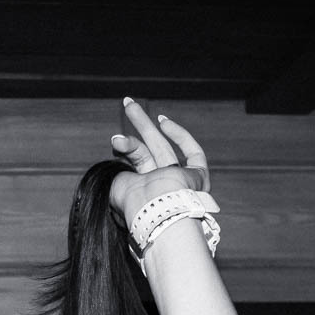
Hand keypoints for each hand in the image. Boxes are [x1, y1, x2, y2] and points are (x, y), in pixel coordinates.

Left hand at [108, 97, 210, 228]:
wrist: (157, 211)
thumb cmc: (134, 203)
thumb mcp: (116, 183)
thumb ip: (117, 166)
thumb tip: (118, 144)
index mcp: (141, 196)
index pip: (134, 167)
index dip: (126, 149)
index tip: (115, 140)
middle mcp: (160, 190)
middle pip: (148, 153)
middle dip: (137, 129)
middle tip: (126, 104)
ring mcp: (181, 184)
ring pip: (164, 149)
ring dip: (147, 126)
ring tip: (129, 105)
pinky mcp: (199, 178)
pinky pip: (194, 154)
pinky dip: (181, 136)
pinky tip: (163, 121)